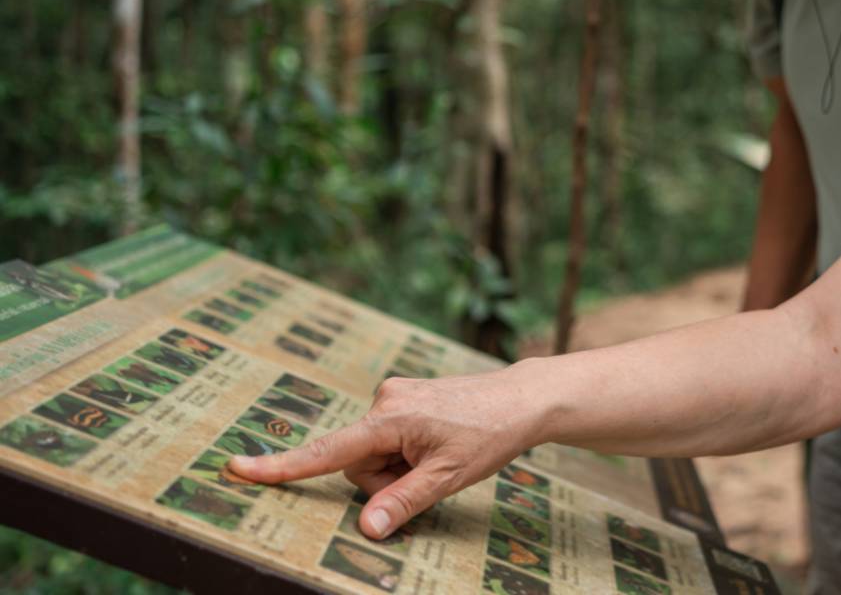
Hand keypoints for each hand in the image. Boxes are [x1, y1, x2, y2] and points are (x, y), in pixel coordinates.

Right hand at [229, 370, 531, 539]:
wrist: (520, 399)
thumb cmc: (488, 435)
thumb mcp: (448, 478)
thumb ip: (403, 502)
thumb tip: (366, 529)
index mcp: (390, 418)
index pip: (327, 452)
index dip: (282, 466)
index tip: (237, 468)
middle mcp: (383, 399)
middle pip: (357, 464)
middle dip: (385, 480)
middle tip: (431, 472)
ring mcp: (393, 395)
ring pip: (372, 454)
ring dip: (397, 467)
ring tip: (439, 455)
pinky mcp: (402, 397)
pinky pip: (386, 439)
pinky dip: (404, 452)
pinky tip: (437, 444)